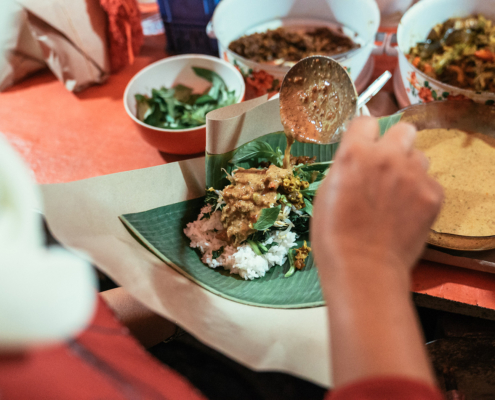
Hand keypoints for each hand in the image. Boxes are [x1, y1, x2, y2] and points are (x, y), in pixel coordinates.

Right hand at [311, 116, 442, 282]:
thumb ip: (345, 167)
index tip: (364, 145)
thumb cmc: (335, 235)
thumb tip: (358, 159)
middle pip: (403, 130)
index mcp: (354, 154)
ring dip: (409, 167)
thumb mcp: (325, 193)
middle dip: (394, 143)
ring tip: (396, 193)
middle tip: (386, 165)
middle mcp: (387, 157)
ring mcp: (414, 175)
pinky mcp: (433, 195)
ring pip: (419, 156)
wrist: (363, 268)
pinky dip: (419, 192)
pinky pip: (430, 181)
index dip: (364, 135)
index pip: (366, 121)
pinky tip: (405, 211)